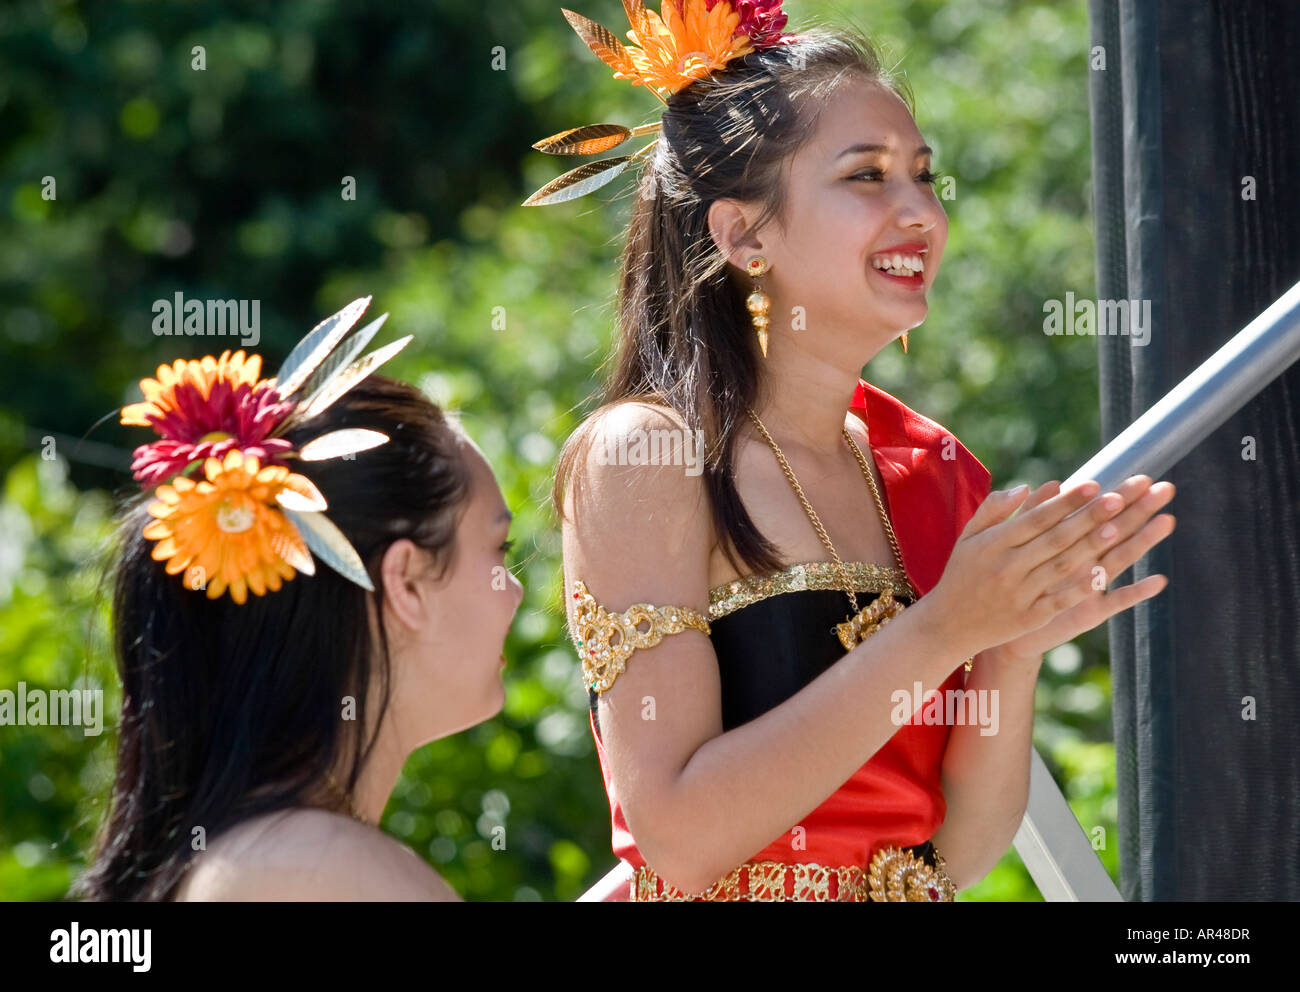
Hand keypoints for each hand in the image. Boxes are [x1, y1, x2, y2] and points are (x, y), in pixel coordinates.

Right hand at [923, 476, 1161, 660]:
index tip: (1094, 484)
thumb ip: (994, 509)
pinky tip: (1104, 575)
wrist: (947, 625)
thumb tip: (1028, 485)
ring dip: (1090, 547)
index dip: (1066, 502)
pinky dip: (1081, 588)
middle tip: (1118, 498)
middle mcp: (1006, 567)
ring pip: (1060, 567)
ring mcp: (1019, 594)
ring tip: (1117, 527)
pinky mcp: (1028, 619)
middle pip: (1054, 539)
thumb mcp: (968, 537)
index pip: (1036, 518)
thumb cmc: (962, 574)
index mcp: (993, 544)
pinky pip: (1059, 601)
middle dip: (1088, 517)